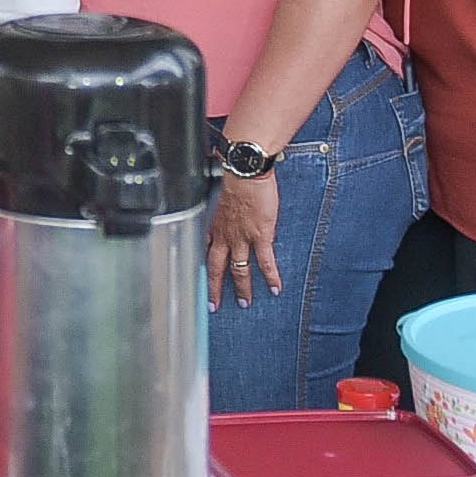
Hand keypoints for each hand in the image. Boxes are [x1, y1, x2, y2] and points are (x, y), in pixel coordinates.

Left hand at [206, 172, 284, 306]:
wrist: (245, 171)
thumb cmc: (233, 176)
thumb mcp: (218, 193)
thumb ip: (219, 203)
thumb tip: (219, 199)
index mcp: (214, 225)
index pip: (204, 252)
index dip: (202, 268)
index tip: (201, 280)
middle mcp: (224, 235)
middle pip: (217, 269)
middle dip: (215, 289)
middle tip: (214, 305)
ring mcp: (242, 238)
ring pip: (239, 271)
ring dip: (242, 288)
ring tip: (245, 302)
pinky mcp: (261, 237)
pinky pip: (265, 263)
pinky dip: (270, 277)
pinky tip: (274, 288)